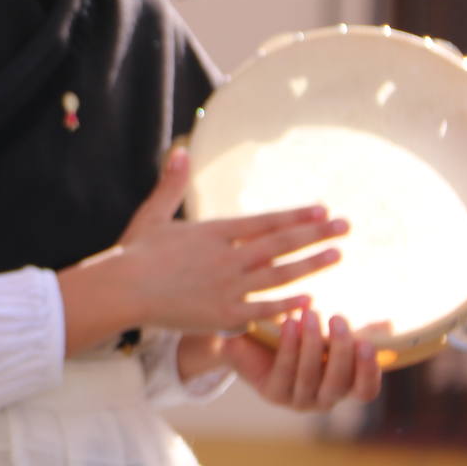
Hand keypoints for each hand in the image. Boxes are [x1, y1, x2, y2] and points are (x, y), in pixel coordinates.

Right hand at [115, 148, 347, 332]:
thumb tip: (180, 150)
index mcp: (213, 231)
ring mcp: (227, 287)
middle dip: (316, 234)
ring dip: (311, 264)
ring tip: (338, 255)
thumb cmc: (134, 253)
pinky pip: (264, 310)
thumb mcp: (153, 214)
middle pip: (280, 244)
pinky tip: (311, 299)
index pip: (264, 221)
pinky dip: (288, 305)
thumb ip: (172, 183)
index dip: (295, 215)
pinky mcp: (223, 315)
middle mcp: (226, 257)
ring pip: (279, 274)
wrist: (120, 290)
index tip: (322, 209)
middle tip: (346, 226)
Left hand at [222, 309, 381, 408]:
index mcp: (343, 387)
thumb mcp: (325, 332)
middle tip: (338, 319)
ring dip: (312, 344)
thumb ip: (352, 330)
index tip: (368, 344)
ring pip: (310, 375)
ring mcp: (298, 399)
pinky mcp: (273, 393)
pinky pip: (284, 370)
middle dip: (340, 350)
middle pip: (338, 382)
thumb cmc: (294, 334)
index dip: (369, 372)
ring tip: (310, 314)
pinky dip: (289, 346)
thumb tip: (389, 322)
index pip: (365, 391)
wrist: (245, 337)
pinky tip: (289, 323)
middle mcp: (323, 398)